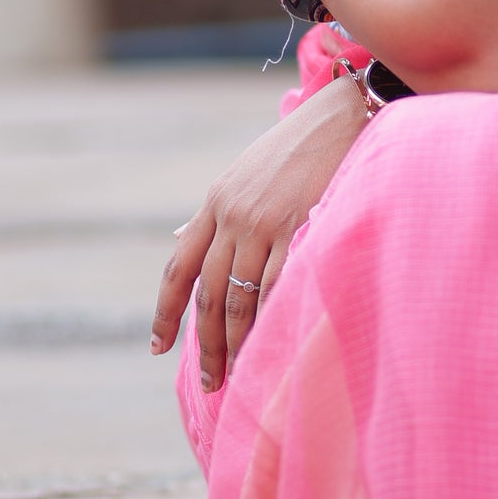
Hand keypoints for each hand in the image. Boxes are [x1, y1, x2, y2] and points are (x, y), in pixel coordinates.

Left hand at [150, 73, 366, 391]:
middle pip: (209, 294)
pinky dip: (270, 319)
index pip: (179, 266)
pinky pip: (277, 284)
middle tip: (210, 382)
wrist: (340, 116)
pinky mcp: (298, 225)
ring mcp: (264, 221)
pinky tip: (269, 344)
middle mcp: (232, 214)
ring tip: (238, 374)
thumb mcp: (243, 174)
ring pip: (241, 297)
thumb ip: (215, 212)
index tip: (157, 347)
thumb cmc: (296, 147)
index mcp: (215, 202)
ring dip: (236, 342)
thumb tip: (180, 240)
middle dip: (205, 343)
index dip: (165, 311)